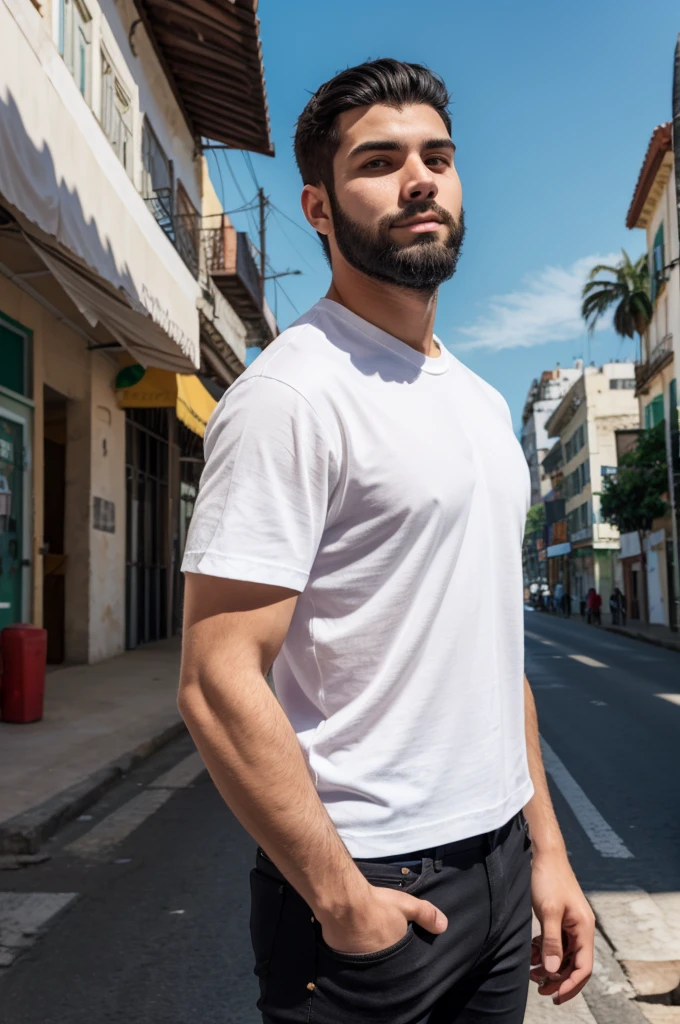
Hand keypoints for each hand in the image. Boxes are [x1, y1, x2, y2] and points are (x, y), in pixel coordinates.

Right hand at [318, 883, 447, 954]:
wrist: (343, 903)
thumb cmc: (377, 905)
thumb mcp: (406, 905)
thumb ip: (425, 914)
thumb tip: (444, 926)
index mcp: (394, 954)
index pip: (400, 960)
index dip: (398, 949)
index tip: (397, 942)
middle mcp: (377, 964)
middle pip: (382, 961)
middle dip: (383, 952)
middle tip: (380, 937)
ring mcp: (357, 962)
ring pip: (365, 958)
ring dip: (366, 950)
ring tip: (365, 937)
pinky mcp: (340, 957)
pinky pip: (348, 954)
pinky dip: (350, 947)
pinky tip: (349, 935)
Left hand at [530, 849, 594, 1003]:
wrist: (544, 853)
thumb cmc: (548, 878)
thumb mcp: (548, 911)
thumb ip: (552, 941)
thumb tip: (552, 970)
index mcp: (584, 929)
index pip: (584, 967)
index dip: (570, 984)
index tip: (554, 995)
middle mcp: (581, 929)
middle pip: (574, 964)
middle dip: (558, 979)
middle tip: (539, 989)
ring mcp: (570, 924)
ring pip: (563, 955)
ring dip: (550, 967)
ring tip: (532, 974)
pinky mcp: (559, 919)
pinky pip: (555, 943)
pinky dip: (545, 952)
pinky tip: (531, 956)